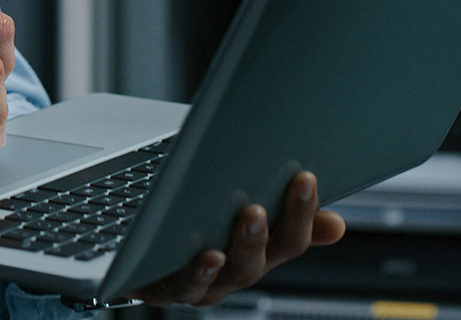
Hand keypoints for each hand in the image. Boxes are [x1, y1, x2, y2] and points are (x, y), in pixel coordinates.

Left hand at [131, 172, 345, 306]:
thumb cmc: (185, 233)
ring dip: (248, 243)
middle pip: (268, 254)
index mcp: (253, 254)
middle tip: (293, 185)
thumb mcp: (233, 219)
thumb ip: (277, 219)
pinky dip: (201, 271)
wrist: (129, 263)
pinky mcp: (167, 289)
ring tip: (253, 214)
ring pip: (234, 271)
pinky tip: (208, 255)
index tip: (308, 176)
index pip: (291, 238)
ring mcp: (203, 286)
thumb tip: (336, 225)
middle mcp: (233, 274)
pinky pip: (189, 286)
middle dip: (283, 221)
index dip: (304, 211)